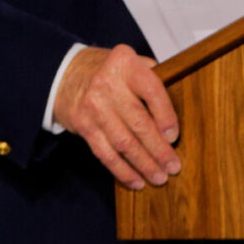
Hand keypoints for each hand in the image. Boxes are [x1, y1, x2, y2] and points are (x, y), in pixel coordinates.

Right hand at [52, 44, 181, 190]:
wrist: (66, 75)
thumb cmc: (109, 72)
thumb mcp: (131, 62)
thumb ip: (154, 79)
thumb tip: (177, 113)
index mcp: (125, 63)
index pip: (151, 91)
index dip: (165, 116)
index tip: (174, 136)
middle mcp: (107, 84)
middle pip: (138, 122)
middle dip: (158, 149)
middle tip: (173, 166)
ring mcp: (93, 106)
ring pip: (123, 143)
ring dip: (144, 164)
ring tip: (159, 177)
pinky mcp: (83, 126)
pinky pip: (106, 153)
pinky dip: (122, 171)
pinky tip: (136, 180)